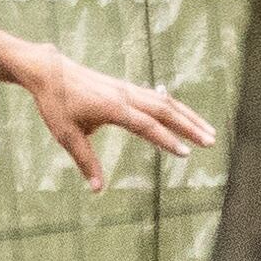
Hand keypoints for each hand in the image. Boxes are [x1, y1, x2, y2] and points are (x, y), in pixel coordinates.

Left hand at [18, 49, 215, 188]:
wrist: (49, 71)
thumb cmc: (56, 104)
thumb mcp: (66, 135)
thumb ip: (85, 161)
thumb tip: (97, 189)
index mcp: (113, 108)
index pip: (147, 126)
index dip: (167, 140)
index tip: (185, 153)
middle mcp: (126, 96)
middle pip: (166, 110)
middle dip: (190, 126)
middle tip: (211, 141)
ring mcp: (128, 89)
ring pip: (166, 101)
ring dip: (188, 116)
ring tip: (208, 131)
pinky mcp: (126, 87)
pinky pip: (157, 97)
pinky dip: (175, 108)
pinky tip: (185, 118)